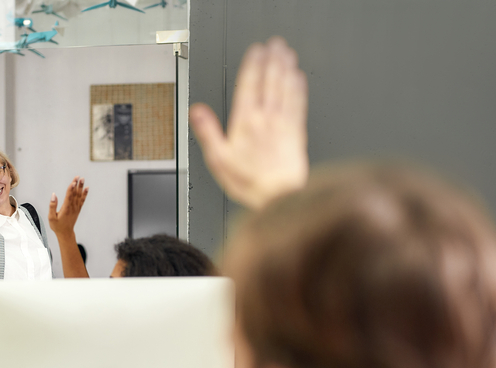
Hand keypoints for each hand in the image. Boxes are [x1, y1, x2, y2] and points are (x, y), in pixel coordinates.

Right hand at [48, 177, 88, 237]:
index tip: (73, 182)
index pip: (69, 197)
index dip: (71, 189)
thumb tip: (54, 195)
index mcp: (66, 209)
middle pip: (75, 194)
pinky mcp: (78, 209)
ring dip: (81, 187)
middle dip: (77, 185)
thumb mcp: (51, 218)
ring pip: (79, 196)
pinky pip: (82, 200)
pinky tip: (86, 188)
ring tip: (82, 179)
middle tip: (78, 177)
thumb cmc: (57, 226)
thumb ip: (52, 206)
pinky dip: (84, 194)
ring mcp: (76, 208)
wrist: (65, 233)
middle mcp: (72, 208)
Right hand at [189, 37, 307, 209]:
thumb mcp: (218, 159)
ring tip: (286, 53)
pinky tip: (298, 78)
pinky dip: (298, 87)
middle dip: (272, 59)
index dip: (252, 65)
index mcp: (245, 122)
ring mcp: (283, 123)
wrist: (281, 196)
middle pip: (270, 81)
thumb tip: (196, 111)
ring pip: (285, 87)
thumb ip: (207, 132)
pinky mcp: (297, 132)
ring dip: (286, 67)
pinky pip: (298, 102)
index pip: (249, 85)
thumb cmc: (250, 182)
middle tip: (274, 44)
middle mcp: (266, 118)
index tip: (256, 51)